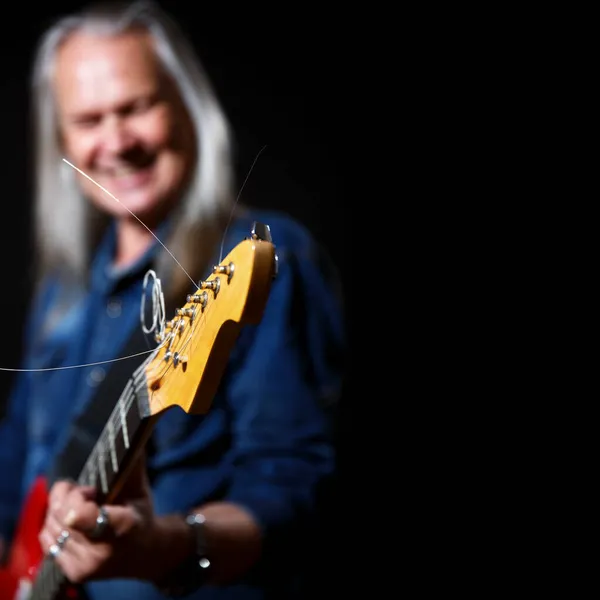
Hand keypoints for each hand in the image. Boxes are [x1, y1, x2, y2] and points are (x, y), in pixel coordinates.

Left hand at [38, 456, 156, 582]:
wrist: (144, 554)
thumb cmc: (141, 514)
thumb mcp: (140, 489)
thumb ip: (131, 463)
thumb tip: (132, 432)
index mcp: (125, 526)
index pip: (86, 518)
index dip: (75, 504)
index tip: (87, 491)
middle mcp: (103, 550)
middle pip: (63, 514)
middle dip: (72, 495)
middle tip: (90, 492)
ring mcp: (87, 565)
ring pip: (52, 525)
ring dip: (61, 508)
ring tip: (82, 506)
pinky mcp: (74, 573)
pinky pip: (47, 538)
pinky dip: (55, 524)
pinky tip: (72, 521)